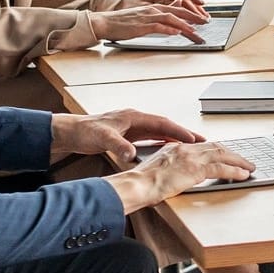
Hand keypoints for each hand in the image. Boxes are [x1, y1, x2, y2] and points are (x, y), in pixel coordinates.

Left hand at [51, 108, 202, 168]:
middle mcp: (135, 120)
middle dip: (184, 134)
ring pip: (160, 132)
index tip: (193, 139)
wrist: (70, 132)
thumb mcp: (102, 139)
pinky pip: (152, 137)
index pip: (162, 124)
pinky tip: (169, 150)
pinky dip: (163, 143)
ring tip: (192, 146)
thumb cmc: (84, 132)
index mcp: (133, 117)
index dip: (178, 131)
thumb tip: (131, 155)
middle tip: (202, 142)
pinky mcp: (128, 134)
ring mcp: (133, 126)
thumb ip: (118, 146)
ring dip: (176, 139)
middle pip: (166, 126)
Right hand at [89, 1, 207, 44]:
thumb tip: (173, 29)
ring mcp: (147, 16)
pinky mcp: (141, 25)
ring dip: (185, 25)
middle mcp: (153, 9)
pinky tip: (176, 33)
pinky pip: (158, 26)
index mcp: (154, 6)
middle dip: (194, 17)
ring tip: (196, 31)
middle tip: (206, 22)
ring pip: (171, 18)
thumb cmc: (124, 23)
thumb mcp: (143, 20)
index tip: (201, 18)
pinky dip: (168, 29)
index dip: (191, 12)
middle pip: (178, 11)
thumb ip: (158, 22)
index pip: (177, 7)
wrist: (106, 22)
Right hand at [111, 139, 255, 210]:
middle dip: (232, 154)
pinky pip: (221, 169)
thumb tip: (177, 178)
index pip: (202, 146)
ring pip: (222, 155)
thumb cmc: (141, 184)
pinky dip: (235, 172)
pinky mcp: (195, 169)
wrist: (137, 185)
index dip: (217, 150)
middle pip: (216, 147)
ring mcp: (191, 157)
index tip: (227, 155)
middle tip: (244, 161)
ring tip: (249, 168)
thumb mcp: (157, 172)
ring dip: (238, 162)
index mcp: (175, 148)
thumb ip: (170, 171)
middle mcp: (184, 148)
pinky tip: (242, 176)